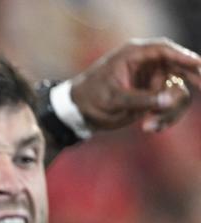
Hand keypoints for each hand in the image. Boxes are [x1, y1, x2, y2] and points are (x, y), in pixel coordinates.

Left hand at [70, 38, 200, 133]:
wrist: (78, 113)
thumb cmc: (90, 99)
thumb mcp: (114, 100)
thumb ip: (143, 99)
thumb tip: (172, 98)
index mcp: (133, 55)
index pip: (164, 50)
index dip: (183, 56)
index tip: (198, 65)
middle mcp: (146, 64)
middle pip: (179, 67)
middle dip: (191, 80)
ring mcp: (151, 79)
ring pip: (177, 90)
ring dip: (169, 111)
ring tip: (148, 127)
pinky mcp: (152, 95)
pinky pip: (169, 104)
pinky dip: (165, 117)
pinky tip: (150, 128)